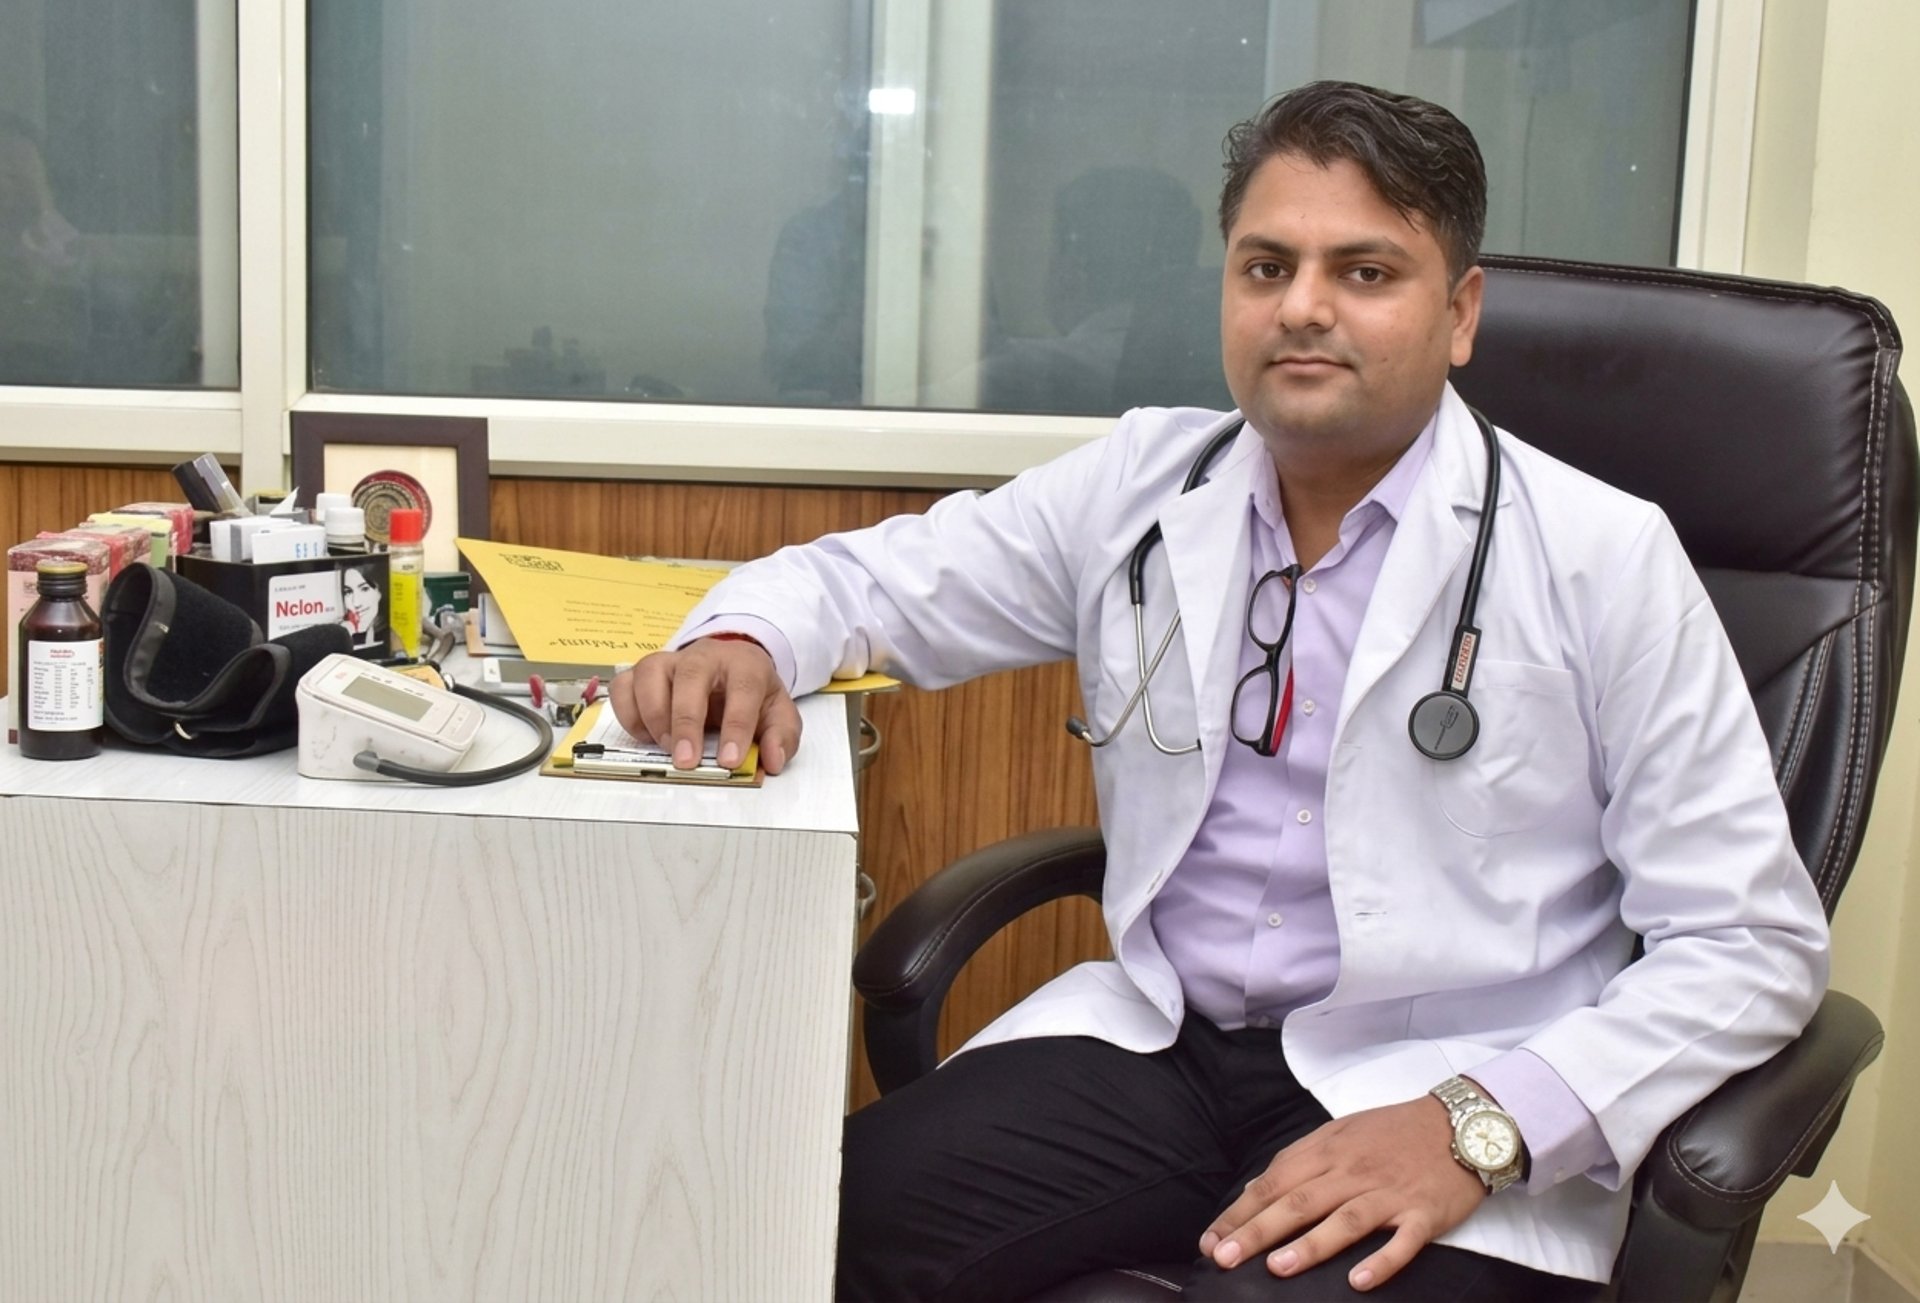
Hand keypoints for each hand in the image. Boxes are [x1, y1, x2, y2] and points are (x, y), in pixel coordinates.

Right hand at [611, 636, 801, 774]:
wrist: (729, 668)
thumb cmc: (751, 693)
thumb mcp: (778, 713)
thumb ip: (782, 737)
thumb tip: (772, 760)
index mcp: (744, 664)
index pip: (743, 689)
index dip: (737, 726)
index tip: (729, 760)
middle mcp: (704, 657)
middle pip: (691, 677)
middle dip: (686, 721)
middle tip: (686, 761)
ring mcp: (669, 662)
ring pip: (650, 674)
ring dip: (653, 715)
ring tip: (666, 747)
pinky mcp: (642, 673)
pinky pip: (624, 686)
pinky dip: (628, 714)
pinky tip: (646, 736)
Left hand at [1198, 1094, 1484, 1291]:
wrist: (1461, 1123)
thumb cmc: (1395, 1131)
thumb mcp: (1342, 1133)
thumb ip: (1302, 1160)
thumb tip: (1260, 1188)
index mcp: (1328, 1150)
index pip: (1275, 1182)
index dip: (1241, 1212)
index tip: (1211, 1239)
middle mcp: (1354, 1171)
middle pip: (1299, 1201)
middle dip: (1257, 1231)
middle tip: (1224, 1258)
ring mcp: (1389, 1192)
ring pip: (1345, 1219)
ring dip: (1310, 1245)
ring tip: (1277, 1268)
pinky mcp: (1424, 1213)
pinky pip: (1402, 1241)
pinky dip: (1382, 1261)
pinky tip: (1359, 1282)